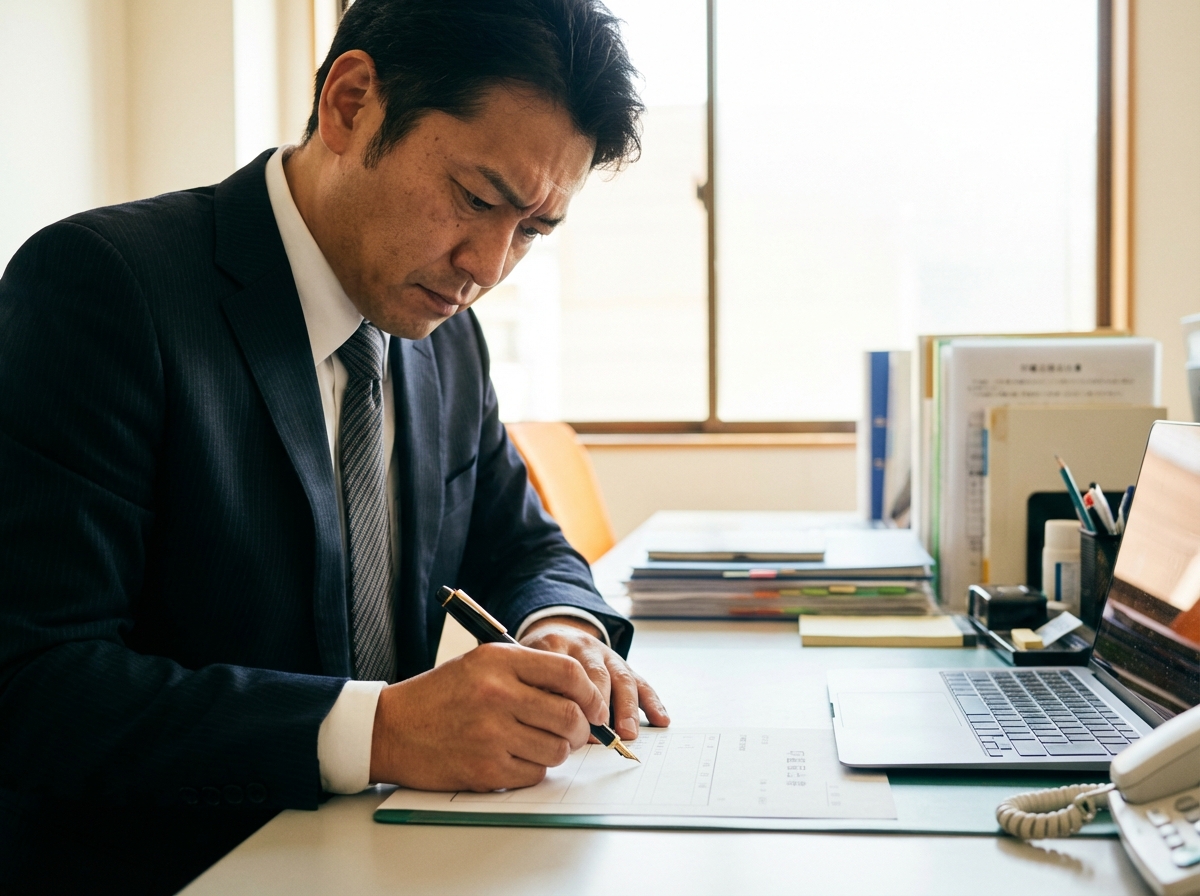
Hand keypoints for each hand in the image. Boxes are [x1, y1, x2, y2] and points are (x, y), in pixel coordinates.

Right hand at [369, 642, 608, 790]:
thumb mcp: (481, 664)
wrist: (391, 728)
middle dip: (581, 728)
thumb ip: (528, 671)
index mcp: (499, 662)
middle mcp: (497, 694)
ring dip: (557, 750)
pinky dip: (533, 769)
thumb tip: (581, 695)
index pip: (568, 673)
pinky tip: (516, 757)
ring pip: (557, 749)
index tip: (594, 705)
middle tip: (576, 731)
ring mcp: (491, 734)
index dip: (590, 693)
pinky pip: (534, 774)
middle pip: (569, 715)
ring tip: (541, 743)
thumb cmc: (440, 695)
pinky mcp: (486, 769)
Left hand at [519, 616, 670, 741]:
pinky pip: (642, 683)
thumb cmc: (537, 660)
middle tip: (603, 732)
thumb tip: (555, 728)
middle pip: (598, 674)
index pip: (566, 670)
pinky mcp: (624, 666)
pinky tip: (661, 719)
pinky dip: (653, 702)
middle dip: (602, 705)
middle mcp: (585, 647)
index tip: (572, 722)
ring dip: (626, 708)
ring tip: (627, 733)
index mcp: (555, 645)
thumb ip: (536, 690)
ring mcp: (608, 655)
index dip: (571, 697)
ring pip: (622, 678)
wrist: (556, 631)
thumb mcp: (526, 667)